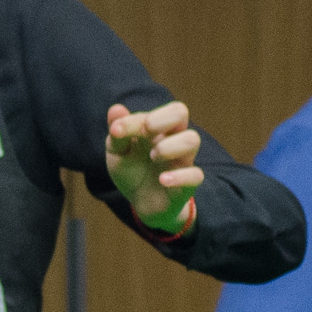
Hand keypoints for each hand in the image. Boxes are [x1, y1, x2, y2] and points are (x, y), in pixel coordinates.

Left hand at [104, 102, 202, 232]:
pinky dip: (179, 176)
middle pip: (180, 111)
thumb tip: (116, 109)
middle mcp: (173, 138)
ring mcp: (183, 160)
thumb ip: (117, 133)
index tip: (116, 131)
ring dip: (169, 146)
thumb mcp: (118, 153)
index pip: (153, 110)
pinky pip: (196, 175)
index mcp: (157, 126)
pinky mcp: (188, 184)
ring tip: (153, 157)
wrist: (140, 202)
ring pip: (192, 139)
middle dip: (161, 119)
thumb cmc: (132, 170)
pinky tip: (162, 180)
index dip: (136, 118)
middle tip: (144, 134)